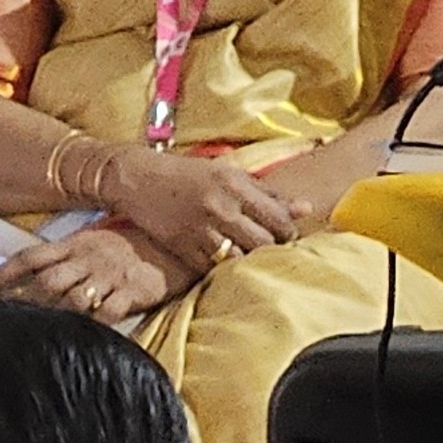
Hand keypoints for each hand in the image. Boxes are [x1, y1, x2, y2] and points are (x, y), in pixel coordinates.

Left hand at [0, 223, 179, 322]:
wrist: (169, 244)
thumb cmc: (125, 248)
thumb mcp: (89, 245)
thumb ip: (61, 261)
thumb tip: (26, 278)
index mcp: (72, 246)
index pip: (28, 258)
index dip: (0, 273)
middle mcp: (85, 259)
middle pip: (44, 280)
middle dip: (16, 298)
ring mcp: (108, 276)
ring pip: (72, 296)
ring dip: (49, 313)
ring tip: (27, 331)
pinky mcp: (130, 293)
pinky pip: (109, 312)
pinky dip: (92, 325)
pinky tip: (77, 338)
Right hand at [98, 146, 300, 269]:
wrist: (137, 178)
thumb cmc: (188, 174)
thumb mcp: (227, 174)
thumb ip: (266, 193)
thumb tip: (305, 208)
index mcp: (234, 185)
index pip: (279, 220)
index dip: (288, 233)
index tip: (284, 235)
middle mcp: (220, 207)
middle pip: (264, 243)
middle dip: (271, 249)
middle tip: (267, 248)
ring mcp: (200, 229)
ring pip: (240, 259)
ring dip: (247, 260)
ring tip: (246, 254)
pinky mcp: (183, 247)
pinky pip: (212, 268)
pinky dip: (220, 267)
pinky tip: (221, 258)